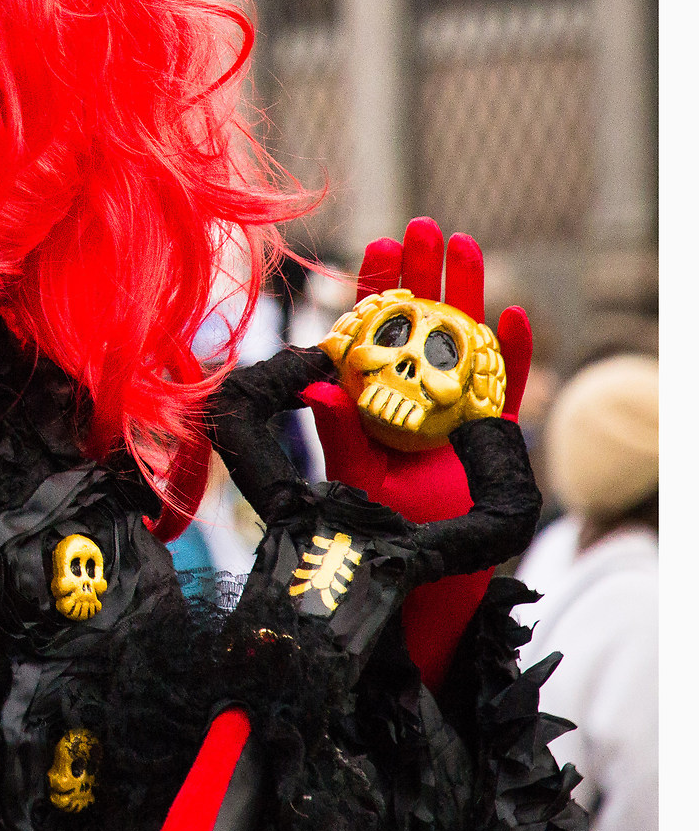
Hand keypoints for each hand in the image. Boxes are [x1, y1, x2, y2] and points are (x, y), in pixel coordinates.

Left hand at [301, 216, 531, 689]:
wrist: (410, 605)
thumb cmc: (368, 552)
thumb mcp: (348, 486)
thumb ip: (341, 435)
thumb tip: (316, 386)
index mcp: (371, 413)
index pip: (369, 340)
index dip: (374, 294)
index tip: (375, 245)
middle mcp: (411, 412)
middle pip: (421, 332)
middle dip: (423, 280)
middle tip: (425, 226)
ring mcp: (452, 428)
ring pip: (464, 352)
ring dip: (468, 301)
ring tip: (469, 248)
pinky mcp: (489, 453)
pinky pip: (503, 397)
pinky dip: (509, 358)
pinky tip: (513, 317)